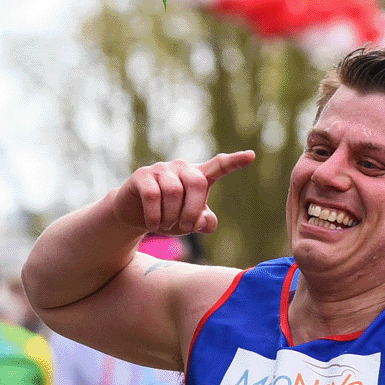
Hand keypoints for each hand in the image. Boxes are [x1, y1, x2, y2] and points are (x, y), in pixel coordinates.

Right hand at [107, 151, 255, 236]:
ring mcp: (161, 169)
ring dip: (171, 216)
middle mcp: (181, 168)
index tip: (251, 156)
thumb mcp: (189, 223)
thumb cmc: (168, 216)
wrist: (134, 215)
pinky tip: (153, 225)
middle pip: (197, 183)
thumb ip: (204, 222)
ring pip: (174, 191)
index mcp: (198, 176)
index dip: (235, 162)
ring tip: (165, 226)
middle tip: (186, 228)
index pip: (219, 166)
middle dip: (192, 211)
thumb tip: (205, 221)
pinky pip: (153, 196)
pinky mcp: (142, 175)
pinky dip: (155, 216)